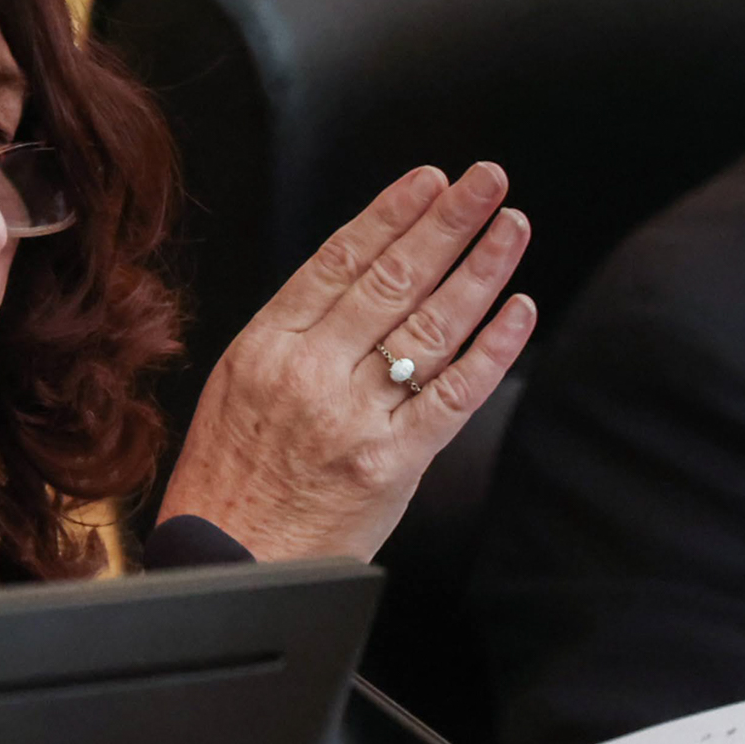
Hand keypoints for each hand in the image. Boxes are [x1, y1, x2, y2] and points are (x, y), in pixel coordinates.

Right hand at [157, 162, 536, 561]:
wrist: (226, 562)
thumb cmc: (227, 482)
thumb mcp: (234, 388)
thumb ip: (293, 339)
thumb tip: (355, 288)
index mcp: (264, 346)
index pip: (337, 260)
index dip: (390, 213)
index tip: (428, 181)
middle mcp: (309, 372)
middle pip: (391, 279)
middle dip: (447, 221)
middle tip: (486, 181)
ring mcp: (352, 416)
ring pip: (429, 326)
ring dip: (479, 268)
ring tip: (511, 228)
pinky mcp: (391, 462)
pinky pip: (454, 394)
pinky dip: (492, 348)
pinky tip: (518, 310)